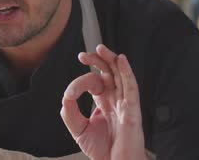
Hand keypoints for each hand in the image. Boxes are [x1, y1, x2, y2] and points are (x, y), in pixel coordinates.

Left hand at [60, 44, 145, 159]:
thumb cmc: (104, 150)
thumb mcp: (79, 130)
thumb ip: (71, 113)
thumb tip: (66, 97)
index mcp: (104, 102)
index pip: (94, 82)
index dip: (80, 83)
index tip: (70, 93)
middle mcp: (116, 99)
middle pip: (109, 72)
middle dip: (98, 60)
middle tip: (84, 54)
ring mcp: (125, 103)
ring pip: (120, 75)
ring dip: (111, 60)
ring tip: (101, 48)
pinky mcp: (133, 110)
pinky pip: (132, 88)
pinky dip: (127, 72)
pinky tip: (121, 61)